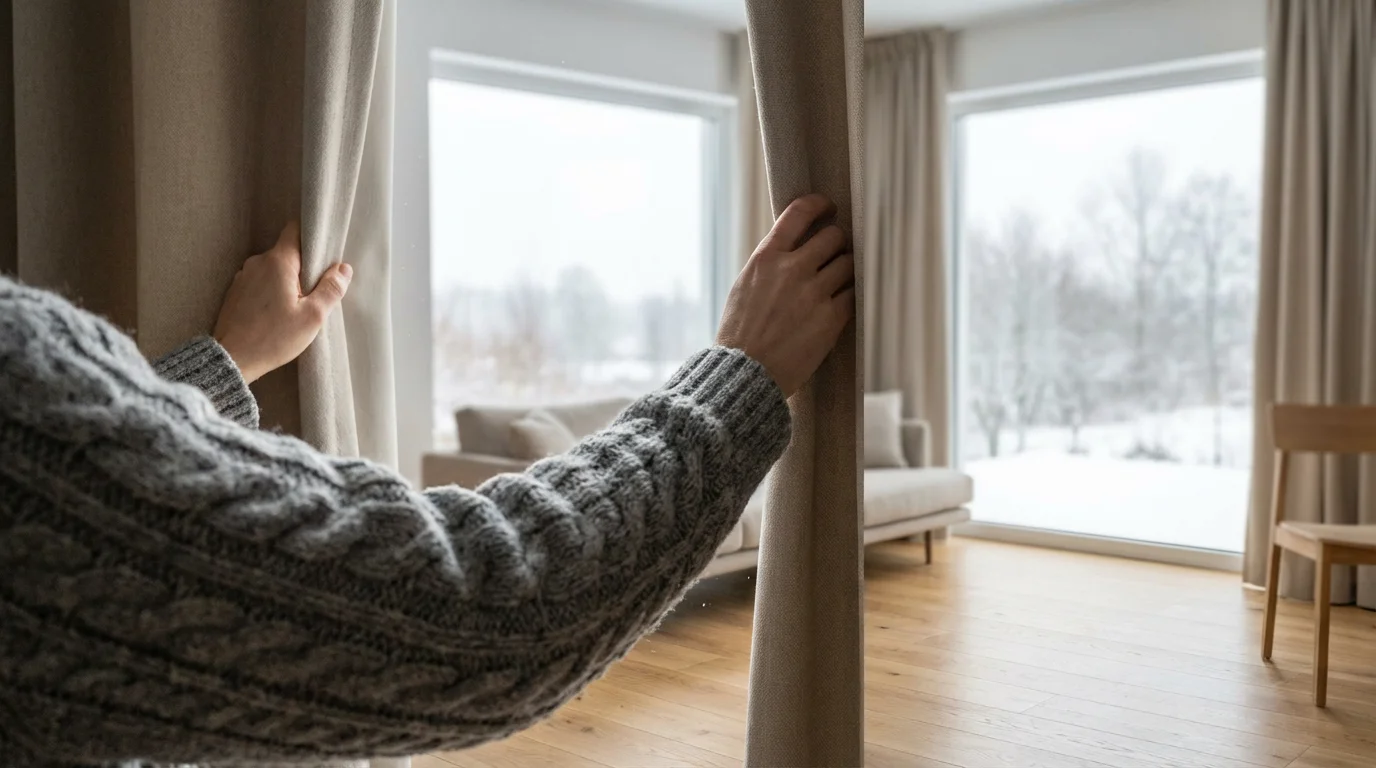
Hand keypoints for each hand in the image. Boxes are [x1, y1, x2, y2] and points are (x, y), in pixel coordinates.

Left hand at [213, 222, 351, 382]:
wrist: (232, 359)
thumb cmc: (273, 338)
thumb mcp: (312, 317)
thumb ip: (331, 289)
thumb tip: (343, 269)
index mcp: (278, 261)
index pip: (295, 229)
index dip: (312, 236)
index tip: (325, 253)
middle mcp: (257, 262)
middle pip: (287, 252)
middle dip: (304, 267)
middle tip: (316, 291)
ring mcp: (243, 276)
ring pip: (274, 268)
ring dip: (287, 280)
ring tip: (296, 306)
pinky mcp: (236, 292)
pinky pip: (261, 282)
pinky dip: (272, 290)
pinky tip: (278, 313)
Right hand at [716, 194, 853, 396]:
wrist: (745, 373)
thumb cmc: (740, 334)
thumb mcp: (746, 286)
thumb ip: (771, 264)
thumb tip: (794, 249)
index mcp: (766, 258)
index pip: (799, 213)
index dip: (819, 205)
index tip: (828, 208)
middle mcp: (793, 269)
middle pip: (833, 236)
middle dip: (836, 242)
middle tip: (835, 252)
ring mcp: (815, 293)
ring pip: (848, 264)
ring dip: (845, 269)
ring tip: (837, 281)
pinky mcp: (831, 318)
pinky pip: (853, 295)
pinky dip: (849, 295)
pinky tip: (840, 302)